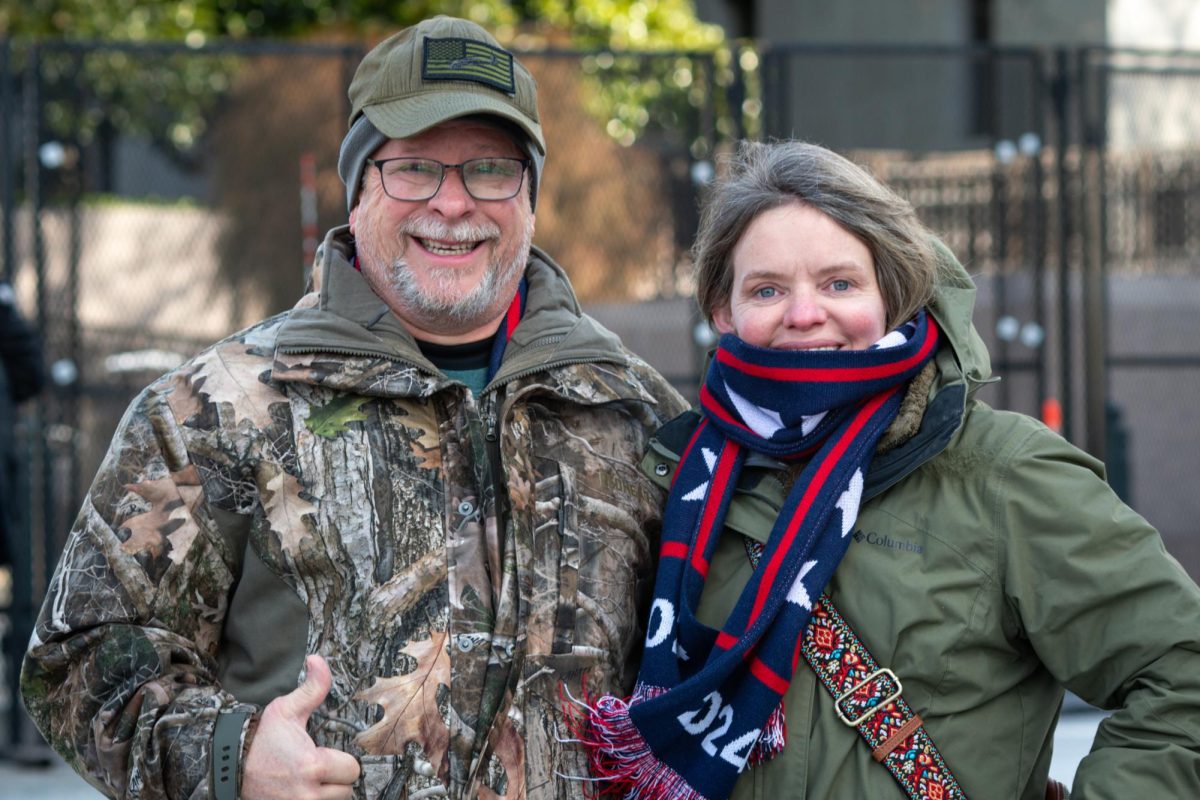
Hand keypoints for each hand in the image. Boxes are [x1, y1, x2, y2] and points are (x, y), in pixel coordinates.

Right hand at [241, 654, 360, 799]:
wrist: (228, 767)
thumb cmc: (260, 740)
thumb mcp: (285, 710)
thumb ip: (311, 688)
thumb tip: (318, 660)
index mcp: (313, 766)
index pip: (352, 770)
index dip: (342, 762)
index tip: (325, 757)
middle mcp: (307, 795)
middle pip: (345, 791)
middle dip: (335, 780)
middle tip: (316, 770)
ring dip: (325, 795)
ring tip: (308, 783)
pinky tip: (301, 792)